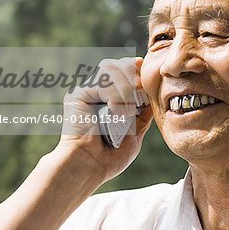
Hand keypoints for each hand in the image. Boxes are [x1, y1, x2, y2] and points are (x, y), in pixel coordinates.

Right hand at [58, 57, 152, 184]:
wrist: (91, 166)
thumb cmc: (112, 155)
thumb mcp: (136, 130)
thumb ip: (143, 110)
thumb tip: (151, 91)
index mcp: (111, 95)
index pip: (125, 67)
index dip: (137, 71)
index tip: (145, 85)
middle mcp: (98, 89)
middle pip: (117, 62)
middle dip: (132, 76)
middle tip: (138, 97)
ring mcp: (87, 90)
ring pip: (110, 67)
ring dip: (124, 87)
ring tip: (126, 110)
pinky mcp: (78, 94)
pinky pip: (101, 82)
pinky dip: (114, 95)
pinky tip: (115, 112)